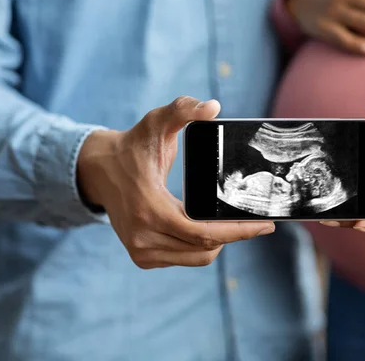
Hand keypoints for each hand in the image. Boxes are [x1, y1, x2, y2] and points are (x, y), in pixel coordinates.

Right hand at [77, 97, 274, 268]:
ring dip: (220, 243)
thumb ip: (183, 109)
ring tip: (238, 225)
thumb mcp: (156, 121)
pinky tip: (212, 231)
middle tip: (261, 225)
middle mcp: (143, 235)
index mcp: (150, 207)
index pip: (204, 233)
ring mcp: (140, 250)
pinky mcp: (141, 257)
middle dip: (236, 236)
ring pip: (196, 257)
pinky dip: (201, 248)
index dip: (238, 231)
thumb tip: (213, 107)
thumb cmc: (134, 145)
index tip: (265, 226)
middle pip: (205, 248)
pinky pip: (183, 258)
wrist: (99, 170)